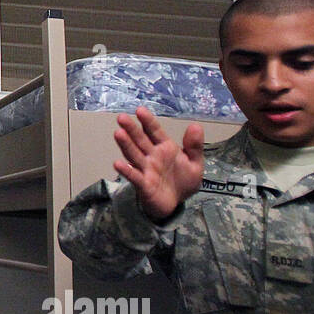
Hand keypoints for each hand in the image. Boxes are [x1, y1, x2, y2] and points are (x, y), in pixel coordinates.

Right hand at [112, 107, 204, 221]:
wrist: (177, 203)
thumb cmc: (183, 181)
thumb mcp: (195, 163)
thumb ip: (194, 146)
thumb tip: (196, 125)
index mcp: (165, 147)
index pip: (154, 131)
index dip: (147, 121)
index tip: (139, 110)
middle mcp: (152, 156)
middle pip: (140, 140)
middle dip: (131, 129)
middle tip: (121, 118)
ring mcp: (146, 169)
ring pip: (134, 155)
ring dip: (126, 145)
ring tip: (118, 134)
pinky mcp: (143, 185)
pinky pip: (134, 176)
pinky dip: (126, 171)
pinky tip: (117, 164)